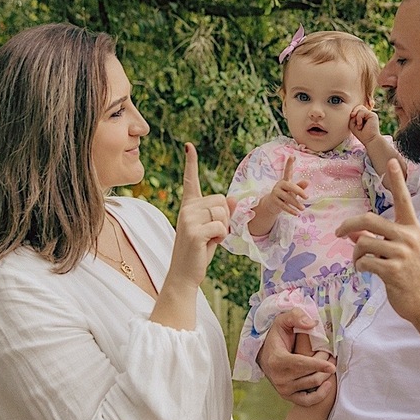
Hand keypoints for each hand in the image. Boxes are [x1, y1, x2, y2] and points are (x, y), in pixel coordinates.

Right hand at [168, 142, 234, 287]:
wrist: (185, 273)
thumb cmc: (200, 250)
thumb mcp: (214, 229)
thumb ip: (222, 214)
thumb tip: (235, 200)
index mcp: (189, 206)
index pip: (191, 181)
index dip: (191, 163)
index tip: (189, 146)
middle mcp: (186, 209)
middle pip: (221, 201)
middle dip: (224, 219)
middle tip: (211, 234)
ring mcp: (188, 219)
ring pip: (223, 213)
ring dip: (223, 229)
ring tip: (209, 240)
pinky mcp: (194, 232)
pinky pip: (221, 227)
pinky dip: (221, 238)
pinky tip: (209, 245)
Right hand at [257, 308, 335, 405]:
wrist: (266, 356)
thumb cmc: (278, 336)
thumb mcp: (283, 321)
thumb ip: (296, 317)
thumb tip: (312, 324)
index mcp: (277, 359)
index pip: (300, 364)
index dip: (317, 365)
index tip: (332, 366)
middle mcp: (279, 377)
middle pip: (310, 376)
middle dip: (325, 367)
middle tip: (333, 357)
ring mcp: (283, 389)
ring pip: (312, 385)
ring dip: (325, 376)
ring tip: (331, 366)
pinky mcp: (287, 396)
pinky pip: (307, 401)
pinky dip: (320, 395)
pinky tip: (327, 384)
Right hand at [265, 156, 308, 217]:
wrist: (272, 204)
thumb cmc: (285, 195)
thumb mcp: (293, 191)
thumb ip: (300, 186)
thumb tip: (307, 182)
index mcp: (285, 181)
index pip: (288, 171)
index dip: (289, 164)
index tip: (292, 156)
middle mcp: (280, 185)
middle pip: (290, 186)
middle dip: (299, 191)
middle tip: (307, 197)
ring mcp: (276, 192)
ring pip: (287, 198)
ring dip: (296, 204)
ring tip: (303, 208)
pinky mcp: (274, 201)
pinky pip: (283, 206)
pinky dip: (291, 210)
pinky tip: (297, 213)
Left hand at [335, 159, 419, 346]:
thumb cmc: (411, 276)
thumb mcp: (399, 252)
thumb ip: (379, 239)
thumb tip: (354, 234)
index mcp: (412, 228)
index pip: (403, 200)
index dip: (397, 181)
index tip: (392, 162)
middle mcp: (409, 236)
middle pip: (369, 220)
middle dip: (348, 226)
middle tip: (338, 233)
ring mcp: (402, 253)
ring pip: (363, 242)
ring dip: (355, 254)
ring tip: (360, 263)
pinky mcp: (394, 270)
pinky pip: (364, 261)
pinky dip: (359, 267)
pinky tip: (366, 272)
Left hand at [349, 104, 380, 143]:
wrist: (369, 140)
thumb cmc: (361, 134)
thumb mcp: (353, 125)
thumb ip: (352, 117)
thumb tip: (353, 113)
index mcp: (364, 117)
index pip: (358, 109)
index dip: (353, 111)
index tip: (351, 116)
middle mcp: (368, 115)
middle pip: (359, 107)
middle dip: (354, 111)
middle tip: (352, 116)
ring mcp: (371, 114)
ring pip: (360, 108)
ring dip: (357, 117)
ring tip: (359, 125)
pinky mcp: (373, 115)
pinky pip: (362, 111)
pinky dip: (359, 117)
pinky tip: (360, 124)